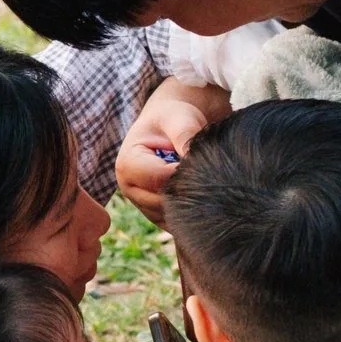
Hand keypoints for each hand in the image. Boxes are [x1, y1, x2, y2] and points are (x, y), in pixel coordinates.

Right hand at [113, 82, 216, 224]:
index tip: (206, 163)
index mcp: (127, 164)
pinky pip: (175, 224)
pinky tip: (205, 195)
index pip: (160, 181)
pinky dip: (192, 213)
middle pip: (164, 203)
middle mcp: (129, 188)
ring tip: (208, 182)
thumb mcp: (179, 118)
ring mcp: (141, 204)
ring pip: (170, 217)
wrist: (171, 125)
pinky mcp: (155, 213)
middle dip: (190, 191)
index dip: (186, 175)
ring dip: (192, 203)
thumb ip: (186, 135)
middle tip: (213, 177)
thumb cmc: (173, 117)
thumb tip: (194, 161)